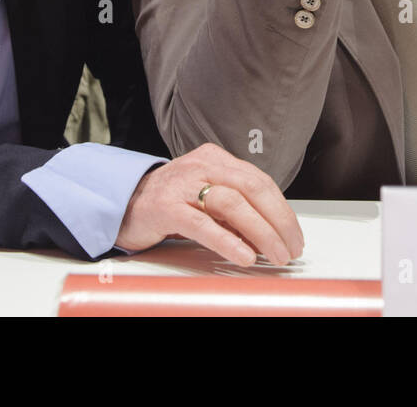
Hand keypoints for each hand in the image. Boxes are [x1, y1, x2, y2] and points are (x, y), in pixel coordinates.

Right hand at [115, 143, 304, 265]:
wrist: (122, 204)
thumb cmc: (170, 202)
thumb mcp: (206, 197)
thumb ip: (236, 209)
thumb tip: (272, 233)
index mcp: (216, 159)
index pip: (259, 180)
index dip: (282, 210)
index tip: (294, 235)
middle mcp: (201, 165)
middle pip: (252, 188)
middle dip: (278, 220)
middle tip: (291, 248)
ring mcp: (183, 185)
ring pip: (232, 203)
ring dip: (261, 232)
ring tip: (275, 255)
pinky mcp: (166, 208)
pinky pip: (202, 224)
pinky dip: (227, 241)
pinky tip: (244, 256)